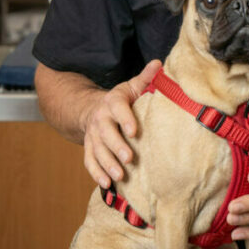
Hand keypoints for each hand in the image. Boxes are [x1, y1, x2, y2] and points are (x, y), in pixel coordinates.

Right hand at [81, 59, 161, 187]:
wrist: (94, 109)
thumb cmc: (122, 100)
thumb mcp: (132, 87)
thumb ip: (146, 78)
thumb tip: (160, 64)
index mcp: (113, 101)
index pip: (118, 108)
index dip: (125, 119)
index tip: (134, 131)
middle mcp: (100, 118)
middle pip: (106, 133)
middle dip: (116, 146)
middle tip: (129, 158)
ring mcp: (93, 135)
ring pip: (97, 150)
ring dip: (107, 164)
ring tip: (120, 176)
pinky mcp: (89, 148)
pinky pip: (89, 161)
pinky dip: (97, 173)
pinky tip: (107, 184)